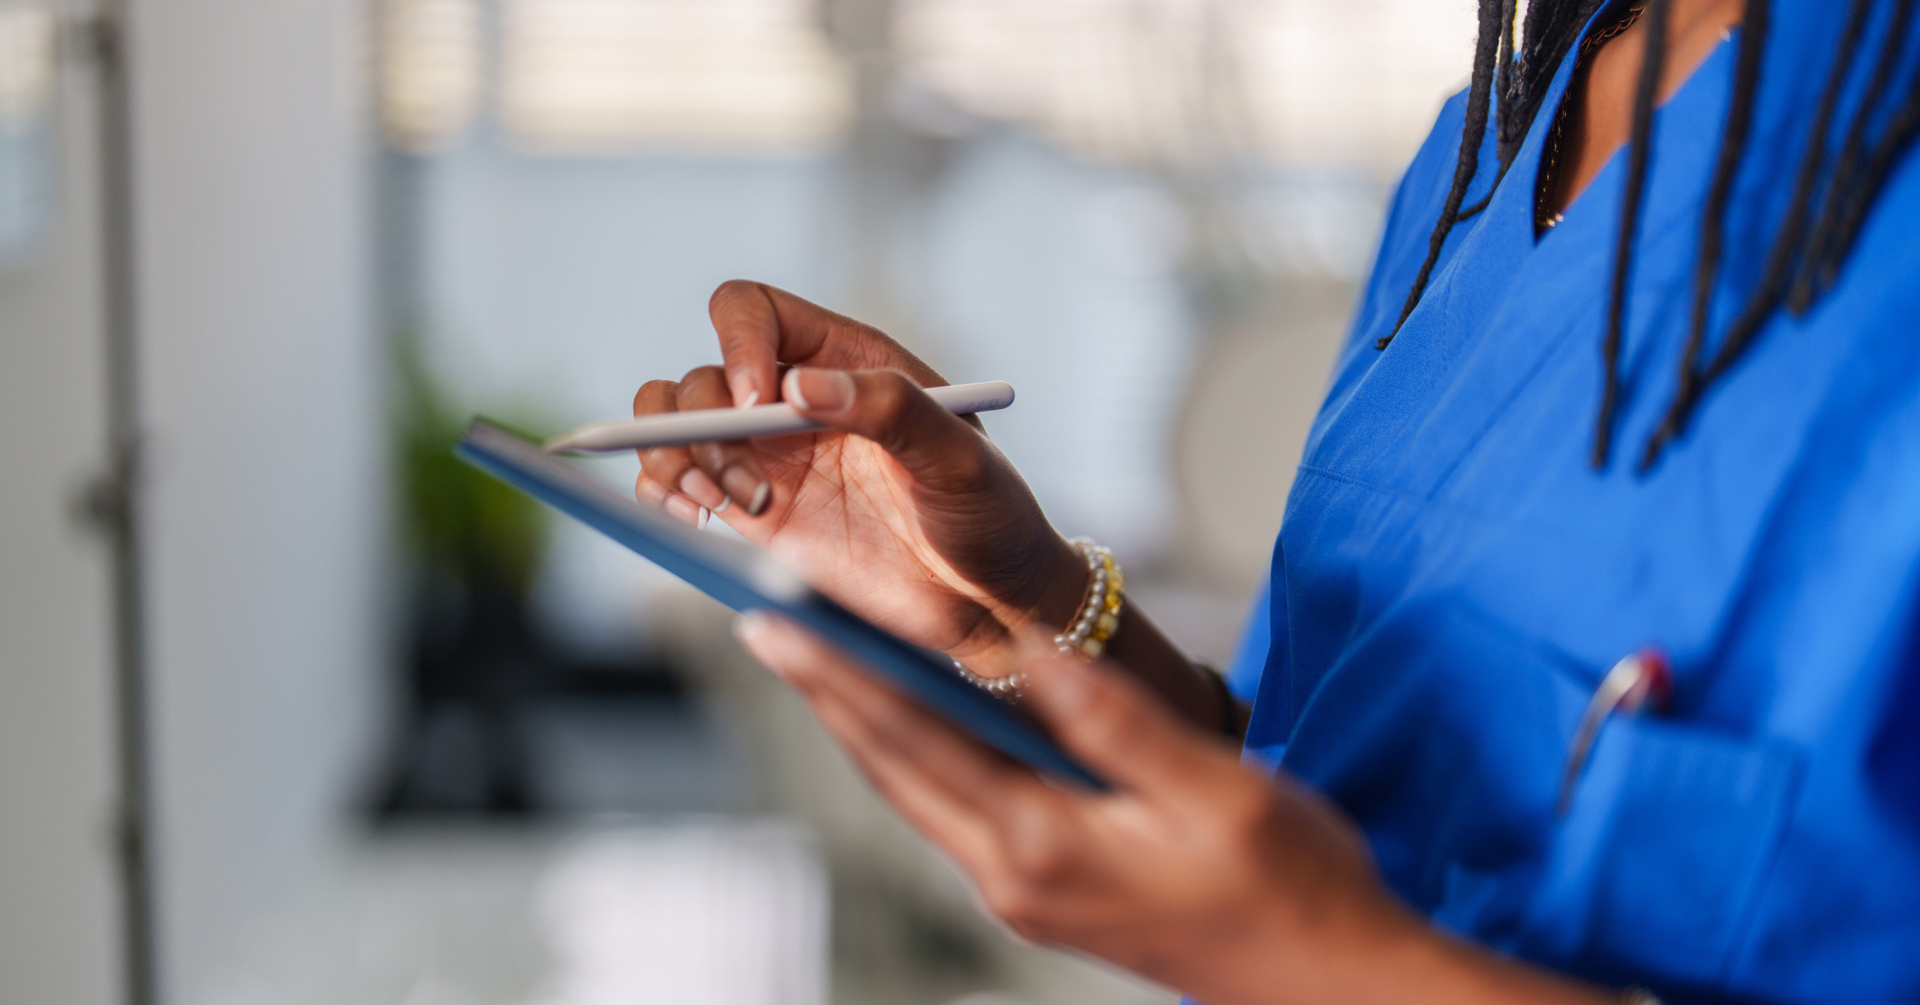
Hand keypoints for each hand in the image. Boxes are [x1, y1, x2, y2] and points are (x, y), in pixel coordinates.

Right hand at [634, 281, 1085, 675]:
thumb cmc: (990, 516)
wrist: (989, 601)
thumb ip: (891, 408)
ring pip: (673, 425)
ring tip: (714, 504)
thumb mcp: (960, 456)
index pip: (753, 311)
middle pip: (701, 376)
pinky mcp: (754, 515)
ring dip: (670, 456)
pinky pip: (676, 484)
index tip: (756, 403)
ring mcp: (769, 458)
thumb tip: (801, 385)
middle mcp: (795, 401)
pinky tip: (692, 520)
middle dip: (700, 423)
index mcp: (846, 360)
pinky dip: (660, 494)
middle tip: (745, 486)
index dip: (737, 343)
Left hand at [733, 614, 1618, 1004]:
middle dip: (827, 690)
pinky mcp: (1045, 888)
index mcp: (1041, 845)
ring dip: (864, 719)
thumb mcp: (1207, 786)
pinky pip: (956, 805)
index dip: (839, 673)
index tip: (775, 621)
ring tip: (818, 655)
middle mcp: (1012, 875)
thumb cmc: (1287, 883)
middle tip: (766, 621)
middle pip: (893, 766)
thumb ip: (1109, 717)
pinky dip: (918, 749)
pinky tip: (912, 712)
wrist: (1330, 979)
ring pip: (917, 789)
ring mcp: (1023, 889)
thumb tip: (1026, 648)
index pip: (913, 739)